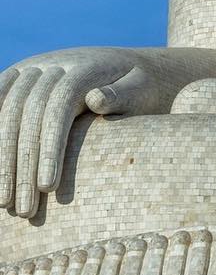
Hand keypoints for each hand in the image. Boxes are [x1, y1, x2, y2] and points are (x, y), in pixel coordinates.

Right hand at [0, 46, 176, 217]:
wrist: (130, 67)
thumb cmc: (141, 87)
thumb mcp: (142, 88)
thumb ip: (123, 94)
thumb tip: (96, 100)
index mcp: (83, 67)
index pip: (60, 105)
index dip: (51, 147)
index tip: (49, 187)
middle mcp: (52, 64)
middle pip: (28, 113)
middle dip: (22, 165)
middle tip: (24, 210)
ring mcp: (31, 70)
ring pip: (6, 113)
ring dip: (2, 160)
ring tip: (4, 203)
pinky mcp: (18, 78)